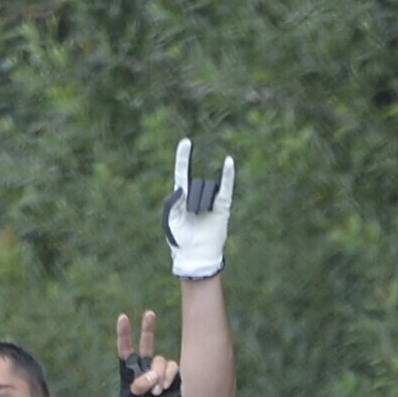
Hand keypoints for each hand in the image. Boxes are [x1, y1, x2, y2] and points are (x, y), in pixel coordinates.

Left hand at [116, 310, 181, 396]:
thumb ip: (139, 384)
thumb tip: (153, 375)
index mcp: (129, 373)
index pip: (126, 350)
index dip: (124, 334)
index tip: (123, 317)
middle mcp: (144, 370)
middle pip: (147, 344)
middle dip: (148, 328)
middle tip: (149, 313)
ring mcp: (160, 374)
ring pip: (161, 360)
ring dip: (158, 373)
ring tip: (155, 391)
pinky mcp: (174, 380)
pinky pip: (172, 368)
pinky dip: (168, 376)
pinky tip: (163, 388)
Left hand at [163, 138, 233, 280]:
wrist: (196, 255)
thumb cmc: (179, 239)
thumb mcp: (169, 220)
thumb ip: (170, 202)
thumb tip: (181, 187)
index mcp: (182, 196)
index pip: (183, 172)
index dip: (184, 157)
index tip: (186, 142)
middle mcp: (197, 194)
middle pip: (196, 184)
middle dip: (192, 201)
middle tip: (191, 218)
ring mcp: (211, 199)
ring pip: (207, 189)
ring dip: (202, 204)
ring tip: (201, 217)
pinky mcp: (222, 205)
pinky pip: (226, 187)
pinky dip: (228, 174)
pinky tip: (228, 161)